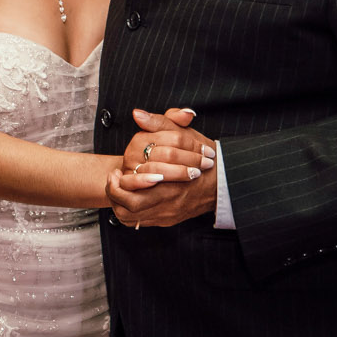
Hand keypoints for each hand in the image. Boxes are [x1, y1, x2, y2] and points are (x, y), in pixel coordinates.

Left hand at [108, 107, 219, 229]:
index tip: (116, 171)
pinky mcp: (168, 219)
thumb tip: (137, 114)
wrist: (223, 180)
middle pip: (132, 204)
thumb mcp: (182, 133)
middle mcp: (169, 197)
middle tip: (113, 180)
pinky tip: (126, 199)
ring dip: (119, 203)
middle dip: (116, 193)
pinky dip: (129, 213)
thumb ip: (159, 122)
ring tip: (117, 189)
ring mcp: (169, 211)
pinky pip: (140, 222)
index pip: (136, 183)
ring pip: (133, 216)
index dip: (120, 180)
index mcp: (170, 176)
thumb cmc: (200, 155)